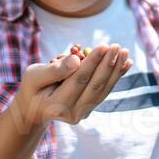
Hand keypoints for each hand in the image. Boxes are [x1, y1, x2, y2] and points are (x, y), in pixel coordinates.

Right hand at [13, 44, 131, 131]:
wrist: (33, 111)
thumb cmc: (32, 88)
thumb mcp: (33, 76)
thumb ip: (54, 70)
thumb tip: (77, 59)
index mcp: (57, 105)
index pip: (79, 80)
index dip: (93, 62)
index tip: (104, 46)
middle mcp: (73, 113)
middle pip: (95, 85)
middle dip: (108, 64)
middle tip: (118, 46)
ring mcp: (82, 113)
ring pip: (103, 89)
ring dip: (116, 70)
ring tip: (125, 52)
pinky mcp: (89, 108)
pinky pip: (104, 90)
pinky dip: (116, 76)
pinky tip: (126, 63)